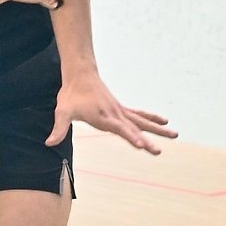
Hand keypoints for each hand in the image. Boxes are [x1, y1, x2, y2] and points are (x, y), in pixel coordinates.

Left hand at [47, 74, 175, 154]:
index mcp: (103, 116)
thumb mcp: (62, 112)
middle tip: (158, 151)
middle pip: (135, 128)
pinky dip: (151, 117)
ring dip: (157, 128)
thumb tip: (49, 143)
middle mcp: (115, 114)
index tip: (142, 145)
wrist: (80, 74)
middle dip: (148, 139)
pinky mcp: (120, 108)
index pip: (120, 129)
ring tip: (176, 135)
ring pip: (142, 121)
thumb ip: (58, 129)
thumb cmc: (71, 94)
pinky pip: (139, 114)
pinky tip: (164, 121)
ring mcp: (120, 110)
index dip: (131, 137)